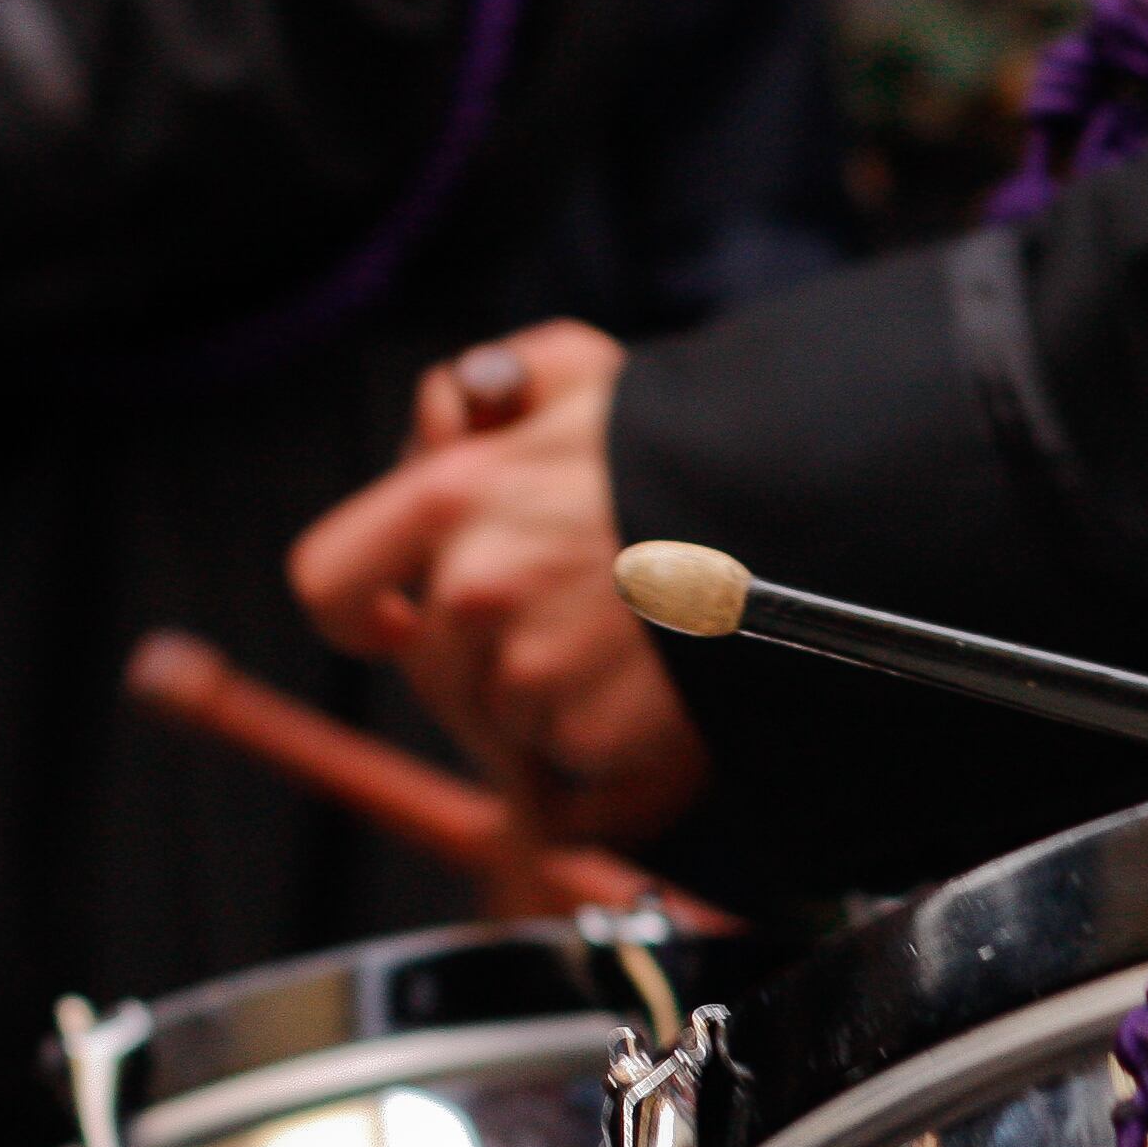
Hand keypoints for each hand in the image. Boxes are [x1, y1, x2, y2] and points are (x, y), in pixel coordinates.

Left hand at [288, 319, 708, 841]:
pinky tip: (668, 692)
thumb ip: (502, 399)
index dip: (359, 614)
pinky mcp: (597, 736)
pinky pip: (580, 763)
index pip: (331, 580)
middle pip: (438, 672)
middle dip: (495, 665)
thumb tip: (455, 421)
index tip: (394, 624)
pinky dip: (619, 747)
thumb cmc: (708, 443)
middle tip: (582, 633)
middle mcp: (476, 584)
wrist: (816, 514)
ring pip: (510, 721)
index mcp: (455, 494)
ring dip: (563, 704)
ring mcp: (534, 669)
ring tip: (645, 651)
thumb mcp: (588, 383)